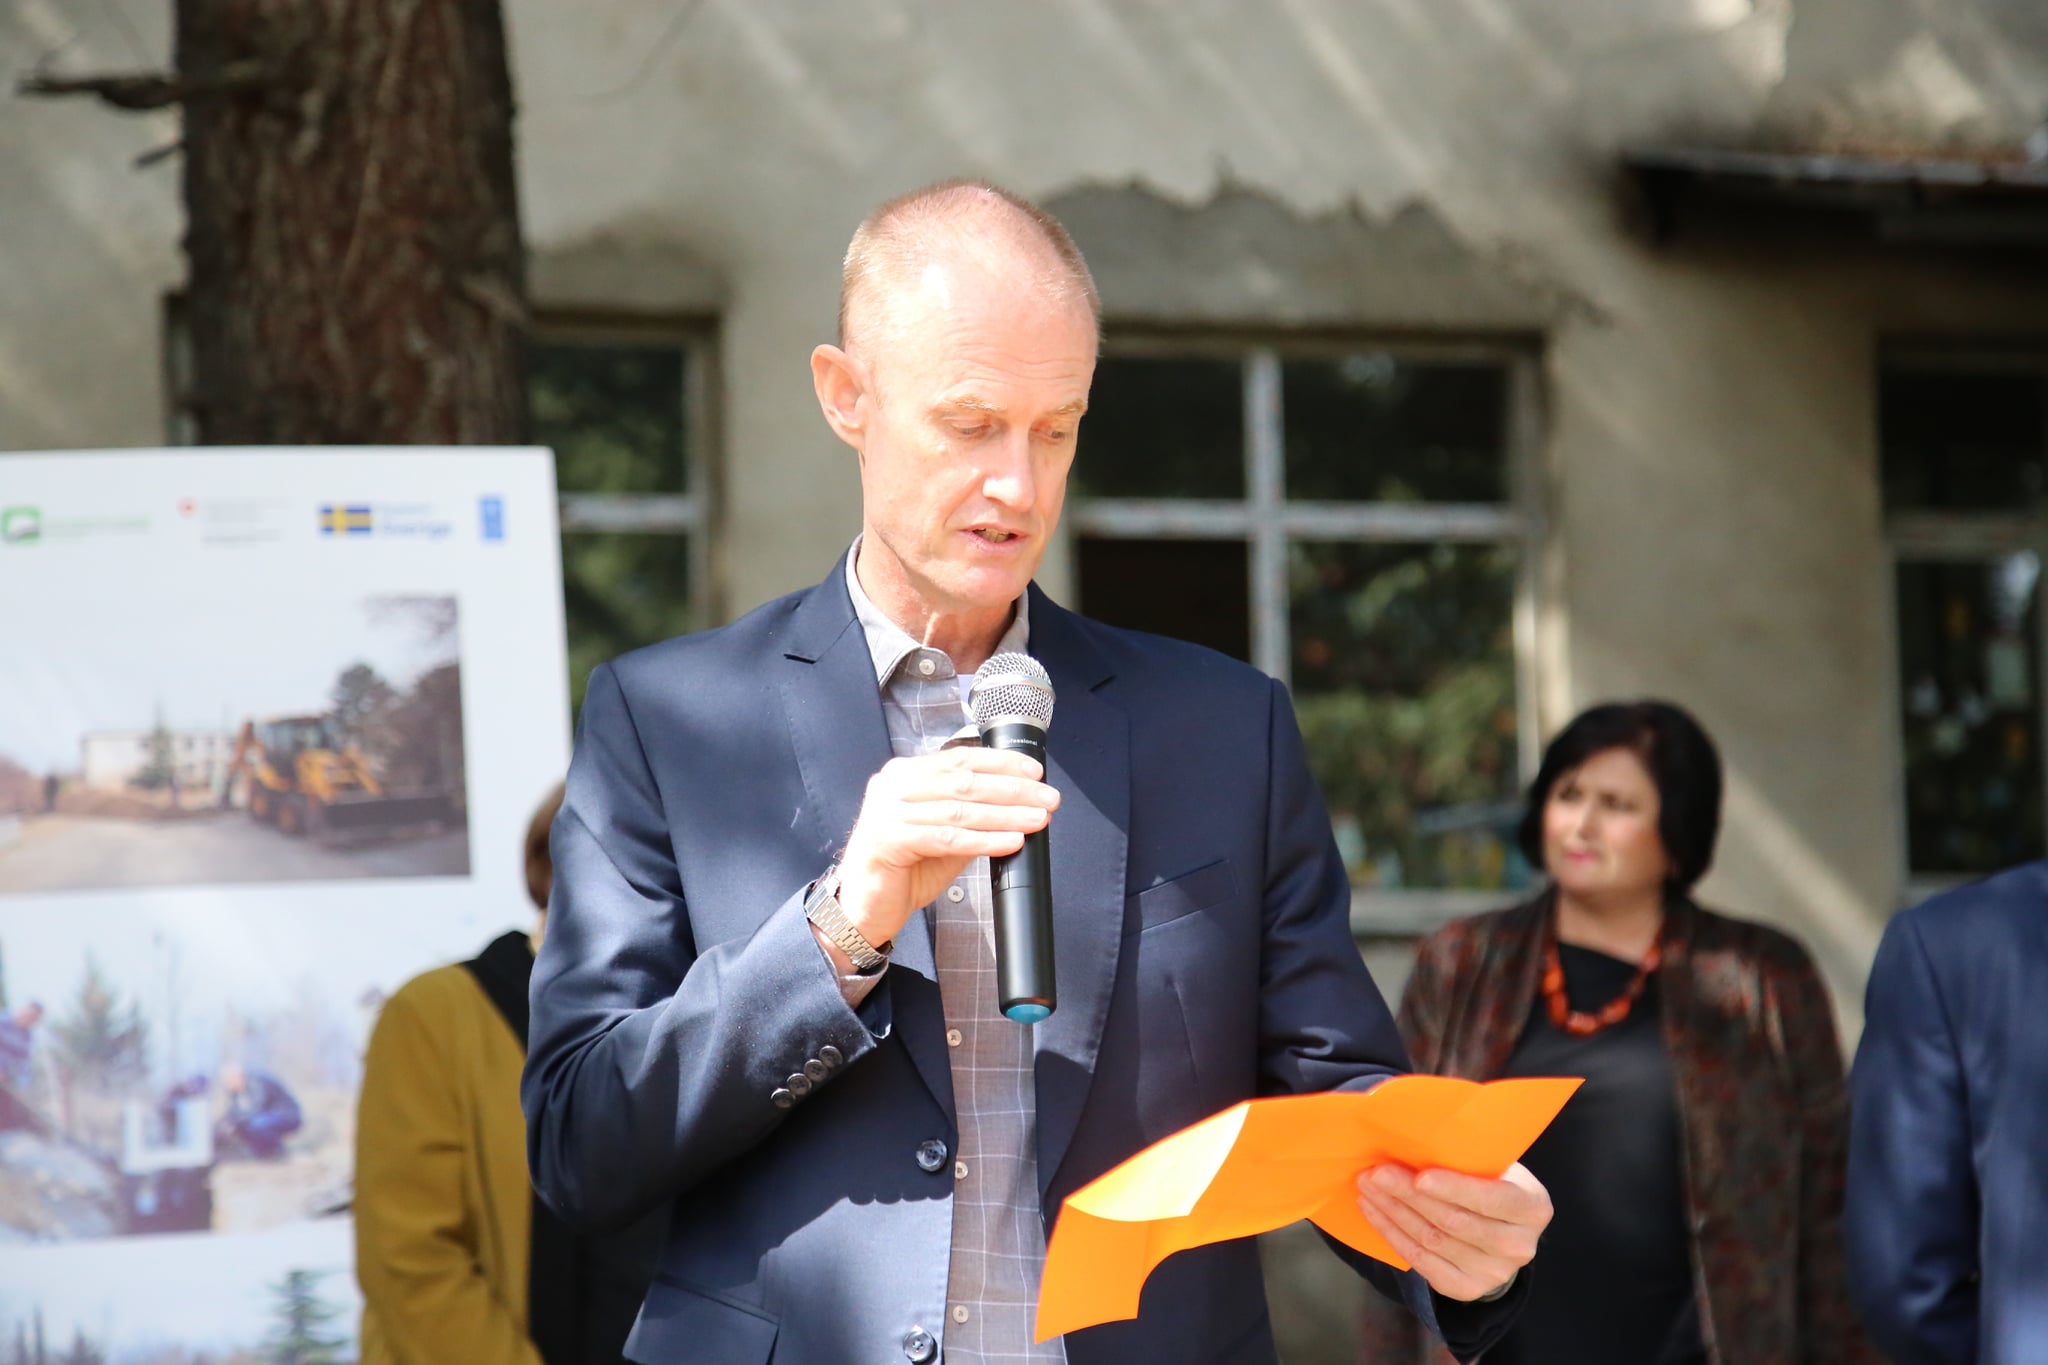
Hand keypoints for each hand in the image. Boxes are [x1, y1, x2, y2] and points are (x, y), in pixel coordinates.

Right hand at [835, 747, 1058, 949]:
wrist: (864, 906)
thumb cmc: (903, 869)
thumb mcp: (944, 834)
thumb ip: (970, 815)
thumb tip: (1019, 804)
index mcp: (905, 775)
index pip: (960, 760)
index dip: (1001, 763)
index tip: (1035, 773)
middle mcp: (893, 786)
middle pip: (964, 782)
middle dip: (1013, 789)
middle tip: (1047, 797)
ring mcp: (887, 811)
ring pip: (960, 809)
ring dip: (1006, 814)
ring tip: (1037, 819)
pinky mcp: (888, 839)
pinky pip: (947, 837)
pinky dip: (983, 839)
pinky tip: (1009, 841)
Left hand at [1354, 1160, 1551, 1301]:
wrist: (1503, 1231)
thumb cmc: (1493, 1184)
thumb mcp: (1497, 1167)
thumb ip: (1470, 1160)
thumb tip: (1415, 1140)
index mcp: (1532, 1208)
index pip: (1490, 1199)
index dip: (1453, 1189)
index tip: (1419, 1176)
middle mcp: (1518, 1246)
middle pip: (1454, 1221)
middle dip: (1409, 1195)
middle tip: (1377, 1173)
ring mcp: (1494, 1273)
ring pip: (1432, 1241)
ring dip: (1393, 1212)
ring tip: (1368, 1187)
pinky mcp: (1467, 1288)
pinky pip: (1421, 1261)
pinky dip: (1392, 1234)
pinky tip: (1374, 1211)